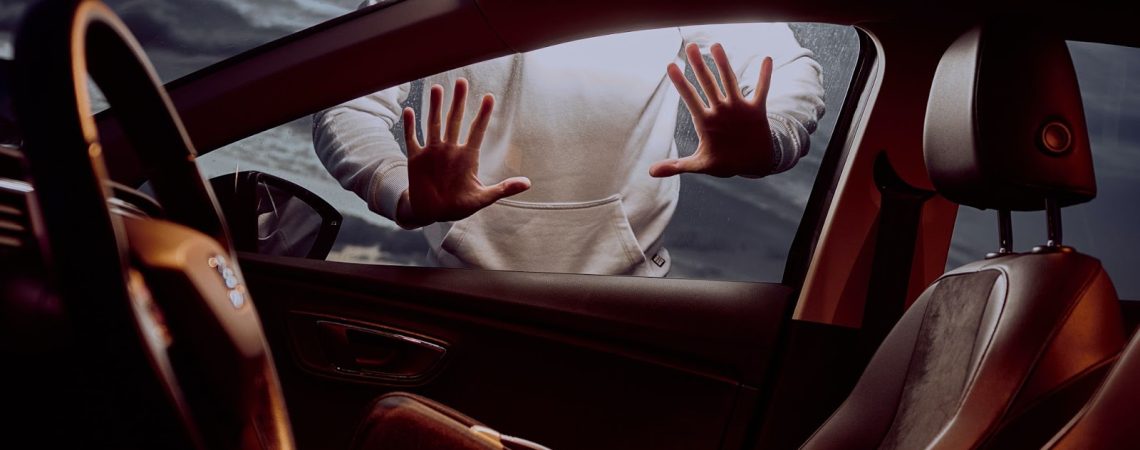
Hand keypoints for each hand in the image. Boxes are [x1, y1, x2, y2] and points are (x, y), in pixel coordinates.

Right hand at [396, 78, 529, 227]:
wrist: (432, 213)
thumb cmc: (458, 205)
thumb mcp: (482, 198)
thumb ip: (503, 189)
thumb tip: (528, 183)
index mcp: (467, 157)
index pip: (477, 131)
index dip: (483, 115)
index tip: (490, 97)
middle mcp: (450, 150)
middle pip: (455, 120)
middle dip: (458, 101)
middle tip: (462, 81)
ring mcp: (432, 152)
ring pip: (434, 124)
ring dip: (435, 107)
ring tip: (438, 88)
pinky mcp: (416, 159)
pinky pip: (412, 139)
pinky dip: (410, 126)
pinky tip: (409, 110)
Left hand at [650, 43, 775, 177]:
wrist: (751, 163)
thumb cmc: (724, 162)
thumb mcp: (700, 165)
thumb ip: (677, 166)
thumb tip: (651, 172)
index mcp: (705, 121)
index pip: (690, 98)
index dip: (681, 83)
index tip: (670, 65)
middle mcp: (720, 110)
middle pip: (708, 84)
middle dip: (699, 66)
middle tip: (691, 46)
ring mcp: (737, 108)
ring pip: (729, 82)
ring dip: (724, 64)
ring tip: (716, 46)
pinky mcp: (756, 110)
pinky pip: (761, 90)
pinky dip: (764, 76)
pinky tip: (767, 59)